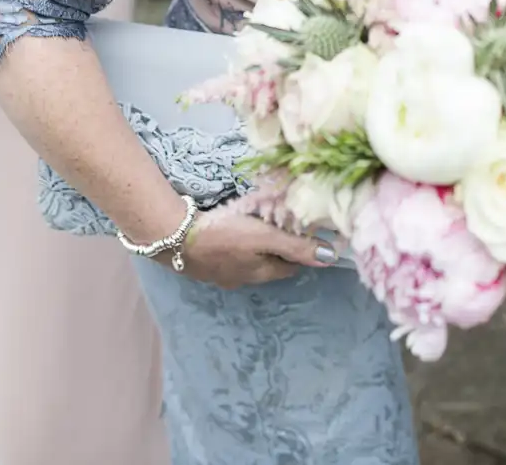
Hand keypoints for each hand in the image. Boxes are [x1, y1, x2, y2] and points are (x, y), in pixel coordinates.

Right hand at [174, 200, 335, 289]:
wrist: (173, 236)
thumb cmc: (224, 236)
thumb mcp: (265, 238)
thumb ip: (296, 246)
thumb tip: (331, 257)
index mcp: (260, 274)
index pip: (291, 266)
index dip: (301, 252)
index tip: (307, 234)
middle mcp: (242, 279)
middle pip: (270, 265)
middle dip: (279, 249)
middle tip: (285, 226)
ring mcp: (220, 274)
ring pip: (248, 261)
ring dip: (256, 247)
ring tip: (259, 226)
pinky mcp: (203, 263)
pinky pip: (228, 255)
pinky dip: (235, 245)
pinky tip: (231, 232)